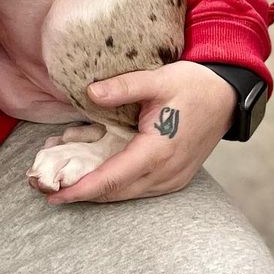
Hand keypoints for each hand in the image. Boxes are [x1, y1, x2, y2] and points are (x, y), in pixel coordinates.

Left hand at [46, 61, 235, 204]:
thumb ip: (123, 87)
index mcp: (159, 151)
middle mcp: (167, 172)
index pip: (113, 178)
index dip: (82, 189)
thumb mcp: (158, 78)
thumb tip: (90, 93)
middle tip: (47, 191)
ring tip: (65, 187)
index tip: (55, 195)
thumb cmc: (192, 85)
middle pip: (117, 192)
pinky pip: (138, 190)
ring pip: (127, 195)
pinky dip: (114, 188)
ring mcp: (173, 179)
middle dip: (82, 195)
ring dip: (97, 193)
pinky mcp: (175, 178)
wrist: (226, 96)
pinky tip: (95, 179)